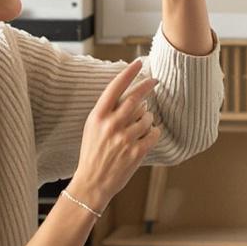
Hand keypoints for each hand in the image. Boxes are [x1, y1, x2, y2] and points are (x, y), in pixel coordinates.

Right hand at [70, 60, 160, 208]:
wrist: (92, 183)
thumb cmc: (92, 153)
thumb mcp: (92, 127)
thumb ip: (108, 111)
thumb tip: (133, 96)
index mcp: (97, 116)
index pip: (115, 88)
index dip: (128, 73)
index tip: (138, 62)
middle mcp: (111, 125)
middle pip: (136, 98)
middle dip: (148, 87)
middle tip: (155, 81)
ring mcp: (124, 139)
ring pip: (147, 117)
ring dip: (148, 118)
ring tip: (140, 126)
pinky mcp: (136, 152)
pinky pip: (154, 133)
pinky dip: (154, 132)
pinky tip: (146, 136)